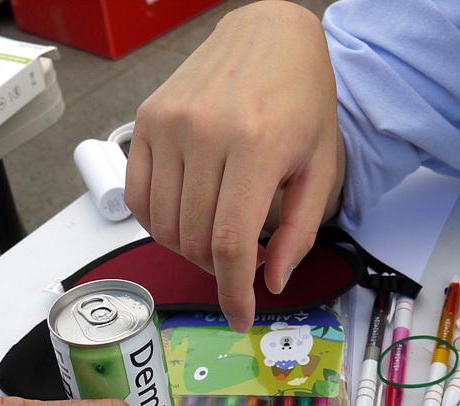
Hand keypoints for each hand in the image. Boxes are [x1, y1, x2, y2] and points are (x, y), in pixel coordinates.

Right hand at [126, 1, 344, 330]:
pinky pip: (138, 198)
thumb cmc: (300, 100)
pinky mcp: (147, 119)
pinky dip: (159, 224)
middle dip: (219, 270)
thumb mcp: (321, 167)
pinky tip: (188, 217)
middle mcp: (205, 132)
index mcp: (256, 146)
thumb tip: (272, 283)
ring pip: (164, 226)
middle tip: (244, 261)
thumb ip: (300, 232)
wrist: (268, 34)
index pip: (230, 244)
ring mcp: (170, 124)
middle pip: (195, 241)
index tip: (240, 317)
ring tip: (219, 235)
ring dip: (190, 250)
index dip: (233, 293)